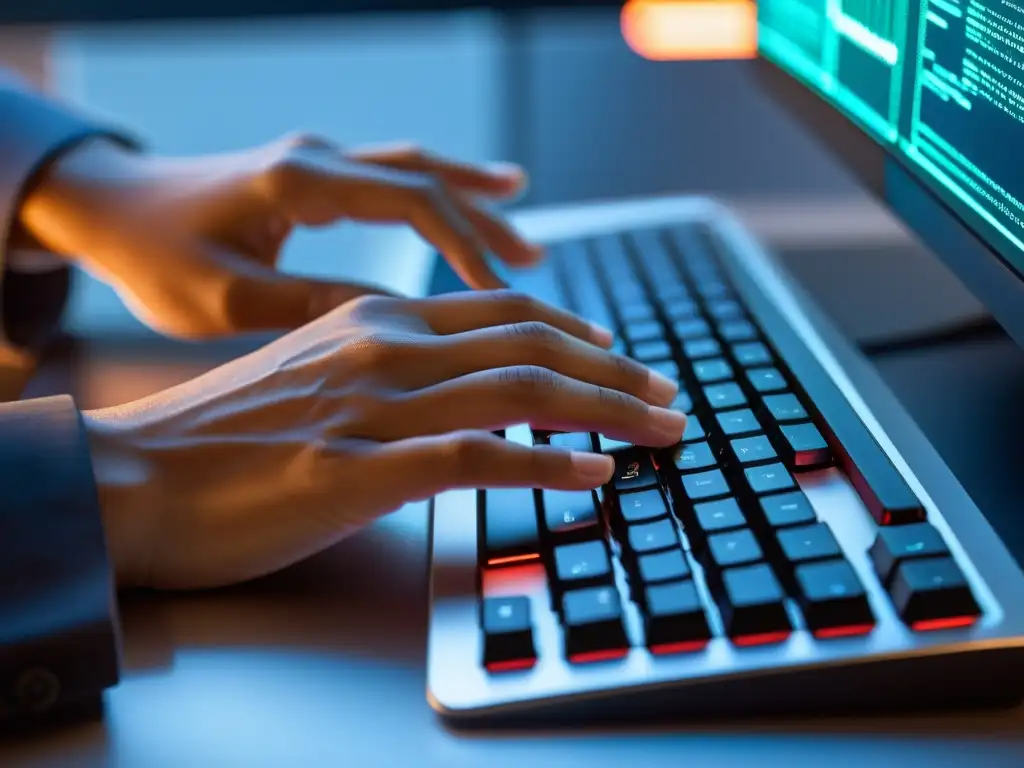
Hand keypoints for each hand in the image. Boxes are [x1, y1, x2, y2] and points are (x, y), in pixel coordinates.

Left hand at [18, 134, 539, 338]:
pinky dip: (438, 198)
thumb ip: (312, 305)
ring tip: (526, 236)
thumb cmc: (155, 257)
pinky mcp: (313, 178)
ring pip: (415, 172)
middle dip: (486, 222)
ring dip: (472, 203)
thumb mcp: (228, 301)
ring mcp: (317, 163)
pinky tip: (469, 207)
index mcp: (297, 184)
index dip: (466, 247)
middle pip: (426, 178)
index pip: (411, 203)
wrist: (111, 209)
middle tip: (537, 264)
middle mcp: (316, 161)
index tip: (503, 294)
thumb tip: (398, 325)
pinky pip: (392, 180)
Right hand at [85, 291, 684, 589]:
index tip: (621, 358)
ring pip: (521, 390)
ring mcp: (375, 406)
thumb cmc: (220, 433)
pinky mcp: (360, 470)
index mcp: (374, 320)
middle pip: (532, 344)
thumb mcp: (313, 373)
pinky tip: (593, 476)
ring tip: (659, 430)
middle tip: (668, 397)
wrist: (131, 474)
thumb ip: (388, 370)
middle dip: (616, 372)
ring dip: (606, 410)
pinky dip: (546, 464)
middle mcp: (385, 348)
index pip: (504, 314)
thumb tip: (458, 391)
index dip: (579, 335)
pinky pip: (478, 457)